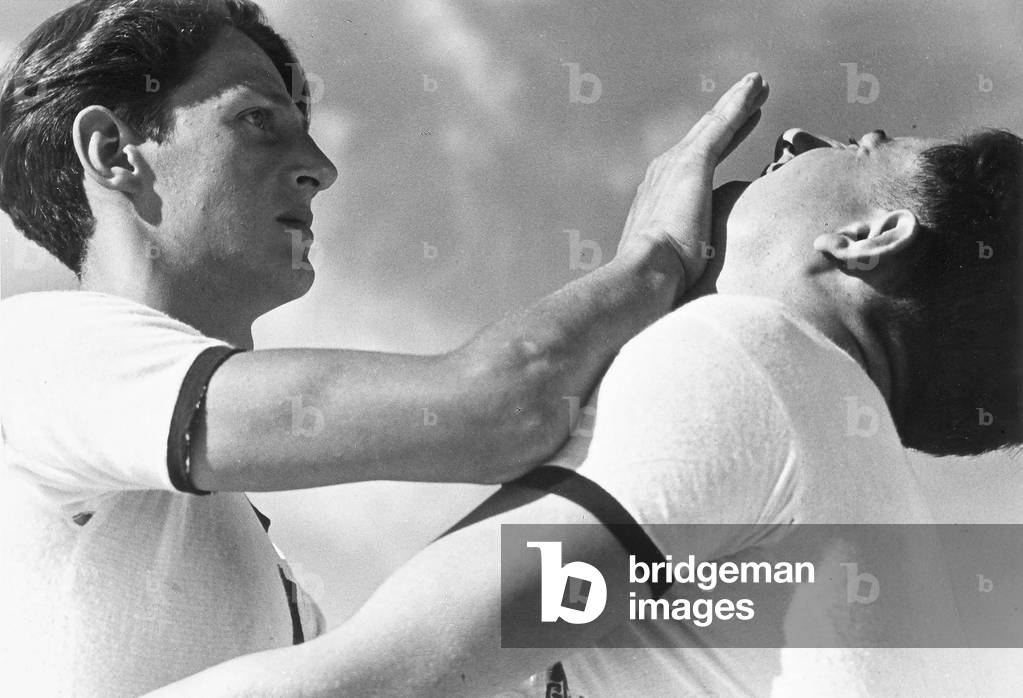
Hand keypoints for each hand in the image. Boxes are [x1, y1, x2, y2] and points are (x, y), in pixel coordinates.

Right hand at [616, 73, 767, 297]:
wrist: (644, 274)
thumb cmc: (657, 284)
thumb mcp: (671, 268)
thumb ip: (681, 264)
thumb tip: (690, 287)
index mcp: (659, 196)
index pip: (694, 165)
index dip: (717, 146)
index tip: (735, 132)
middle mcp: (663, 173)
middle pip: (703, 137)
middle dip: (727, 117)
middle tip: (751, 97)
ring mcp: (676, 165)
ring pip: (715, 125)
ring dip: (737, 103)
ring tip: (759, 85)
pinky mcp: (693, 163)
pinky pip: (723, 125)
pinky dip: (740, 104)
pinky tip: (757, 87)